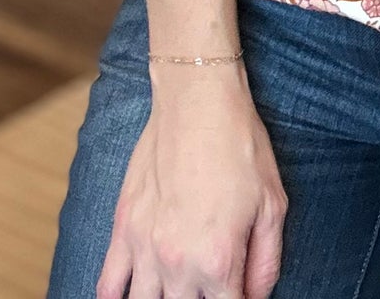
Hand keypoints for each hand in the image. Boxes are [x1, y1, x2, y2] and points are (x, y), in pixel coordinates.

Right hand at [97, 69, 287, 298]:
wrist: (197, 100)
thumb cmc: (240, 146)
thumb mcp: (272, 205)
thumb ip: (266, 263)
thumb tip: (257, 297)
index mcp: (219, 261)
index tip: (237, 294)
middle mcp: (179, 264)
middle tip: (209, 286)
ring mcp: (145, 248)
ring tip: (175, 291)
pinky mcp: (123, 228)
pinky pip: (107, 284)